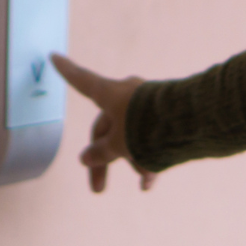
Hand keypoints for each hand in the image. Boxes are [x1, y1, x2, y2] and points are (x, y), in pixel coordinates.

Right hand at [50, 53, 157, 193]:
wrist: (192, 122)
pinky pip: (150, 137)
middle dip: (102, 159)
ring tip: (142, 183)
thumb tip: (85, 157)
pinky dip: (148, 158)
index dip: (66, 70)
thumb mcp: (119, 145)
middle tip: (98, 189)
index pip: (81, 80)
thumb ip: (101, 151)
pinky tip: (149, 183)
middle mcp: (127, 94)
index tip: (53, 55)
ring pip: (130, 135)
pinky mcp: (165, 115)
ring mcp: (146, 104)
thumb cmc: (148, 128)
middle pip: (106, 127)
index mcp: (110, 94)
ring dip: (131, 160)